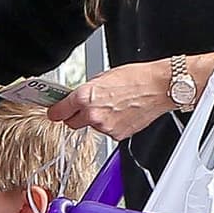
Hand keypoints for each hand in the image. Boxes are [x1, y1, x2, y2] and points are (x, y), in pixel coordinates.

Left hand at [46, 62, 170, 141]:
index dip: (55, 111)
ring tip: (112, 105)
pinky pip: (106, 131)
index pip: (57, 112)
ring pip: (90, 127)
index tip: (54, 111)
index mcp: (84, 97)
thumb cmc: (135, 78)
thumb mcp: (102, 77)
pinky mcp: (117, 135)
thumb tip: (74, 98)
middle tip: (84, 107)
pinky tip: (121, 112)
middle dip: (75, 116)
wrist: (158, 87)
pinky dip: (110, 125)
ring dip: (95, 120)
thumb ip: (84, 91)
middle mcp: (92, 114)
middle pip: (71, 123)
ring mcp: (105, 127)